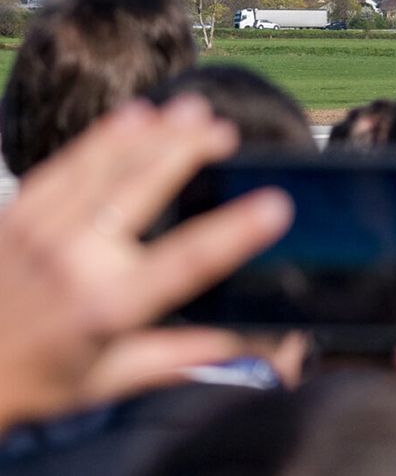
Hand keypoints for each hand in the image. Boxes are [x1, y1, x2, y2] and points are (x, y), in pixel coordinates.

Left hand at [0, 97, 292, 431]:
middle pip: (144, 188)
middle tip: (225, 130)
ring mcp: (40, 230)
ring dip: (155, 132)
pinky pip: (68, 162)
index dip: (237, 231)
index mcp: (107, 307)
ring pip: (108, 165)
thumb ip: (183, 355)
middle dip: (189, 150)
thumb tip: (250, 347)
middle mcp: (74, 261)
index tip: (276, 205)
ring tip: (193, 109)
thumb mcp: (112, 378)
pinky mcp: (16, 213)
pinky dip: (105, 136)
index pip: (187, 261)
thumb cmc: (37, 379)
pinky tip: (135, 115)